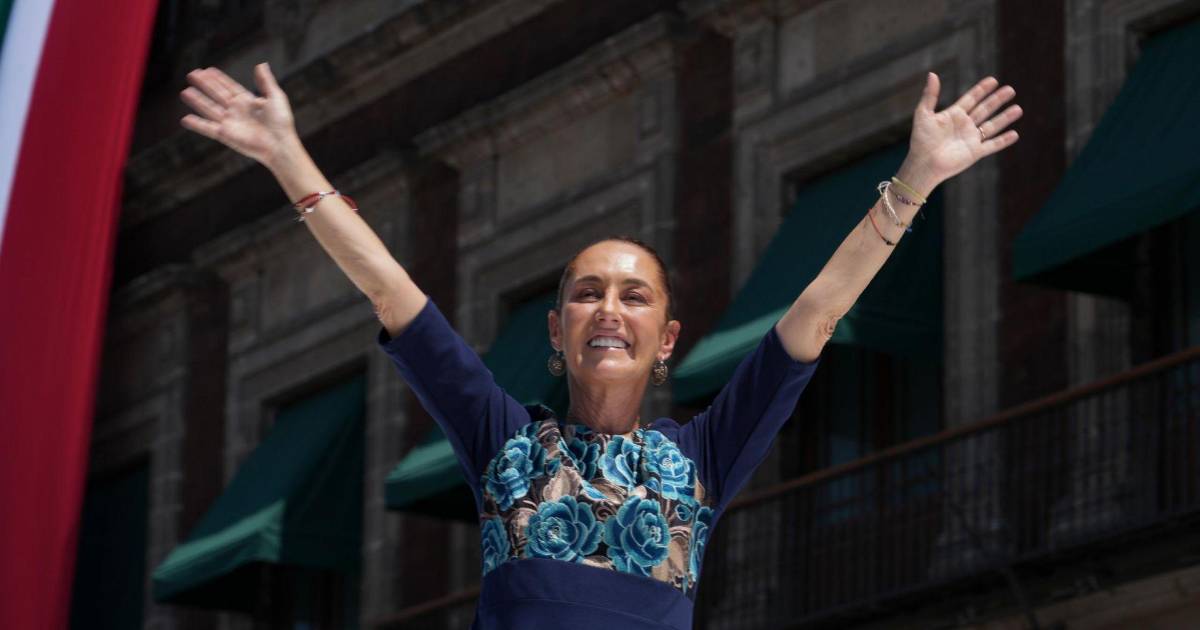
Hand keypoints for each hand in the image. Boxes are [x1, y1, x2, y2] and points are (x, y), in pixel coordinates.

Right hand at [180, 63, 297, 169]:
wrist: (279, 143)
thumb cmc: (281, 122)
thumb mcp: (275, 97)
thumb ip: (266, 81)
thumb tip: (261, 64)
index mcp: (247, 102)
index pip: (229, 87)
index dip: (218, 79)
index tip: (207, 69)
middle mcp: (236, 111)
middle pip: (216, 94)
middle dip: (204, 84)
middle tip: (192, 74)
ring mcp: (230, 123)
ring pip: (209, 108)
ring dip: (197, 100)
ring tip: (185, 92)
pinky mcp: (226, 135)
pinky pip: (208, 128)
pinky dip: (197, 124)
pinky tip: (185, 119)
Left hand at [902, 73, 1022, 190]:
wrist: (923, 164)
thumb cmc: (920, 140)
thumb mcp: (923, 114)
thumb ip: (930, 95)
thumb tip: (932, 74)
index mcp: (953, 115)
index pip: (971, 99)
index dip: (982, 90)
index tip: (993, 80)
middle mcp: (964, 126)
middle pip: (985, 109)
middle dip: (997, 100)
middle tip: (1010, 90)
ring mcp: (971, 139)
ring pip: (992, 126)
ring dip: (1005, 117)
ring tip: (1018, 109)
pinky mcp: (975, 153)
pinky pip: (992, 145)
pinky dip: (1004, 140)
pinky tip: (1015, 134)